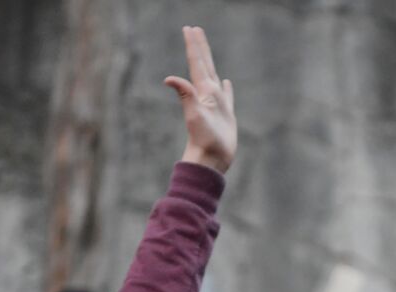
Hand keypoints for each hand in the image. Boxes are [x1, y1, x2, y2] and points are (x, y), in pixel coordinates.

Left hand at [165, 27, 235, 173]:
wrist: (210, 159)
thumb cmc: (204, 139)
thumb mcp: (194, 115)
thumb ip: (185, 94)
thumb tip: (168, 79)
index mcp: (202, 91)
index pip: (197, 63)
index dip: (194, 45)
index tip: (190, 29)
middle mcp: (208, 94)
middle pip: (204, 65)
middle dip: (199, 47)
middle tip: (194, 30)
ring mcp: (217, 104)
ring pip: (214, 76)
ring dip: (210, 62)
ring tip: (206, 50)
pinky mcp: (226, 115)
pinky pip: (227, 96)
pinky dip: (227, 87)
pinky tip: (226, 82)